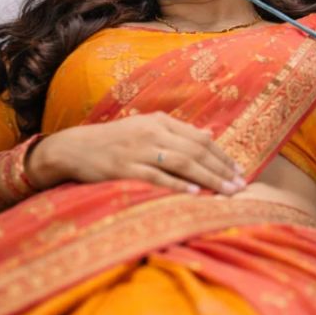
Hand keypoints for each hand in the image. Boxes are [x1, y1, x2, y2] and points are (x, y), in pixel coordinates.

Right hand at [27, 112, 245, 194]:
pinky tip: (196, 193)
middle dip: (221, 169)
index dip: (222, 154)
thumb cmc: (114, 140)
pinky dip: (178, 184)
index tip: (238, 170)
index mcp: (159, 122)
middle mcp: (152, 133)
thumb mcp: (146, 127)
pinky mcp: (125, 168)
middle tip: (241, 184)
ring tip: (227, 191)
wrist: (74, 147)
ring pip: (182, 163)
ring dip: (209, 178)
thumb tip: (209, 134)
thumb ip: (177, 131)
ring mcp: (139, 151)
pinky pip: (157, 177)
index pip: (199, 138)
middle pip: (195, 151)